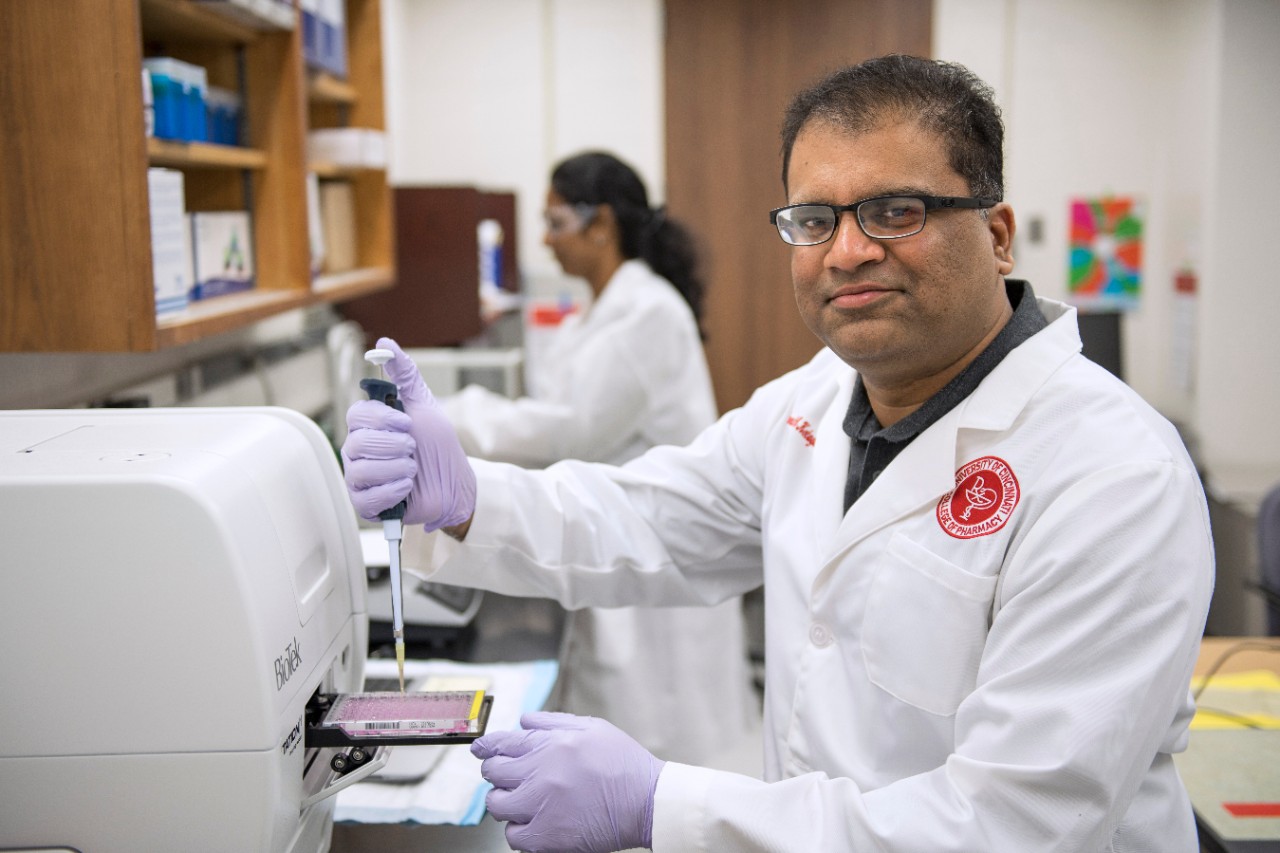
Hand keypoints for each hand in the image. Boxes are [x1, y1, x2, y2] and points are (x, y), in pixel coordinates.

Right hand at [341, 337, 476, 530]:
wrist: (455, 482)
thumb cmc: (437, 445)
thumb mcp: (424, 404)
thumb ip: (404, 375)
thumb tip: (385, 344)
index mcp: (368, 426)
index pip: (357, 415)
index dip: (384, 419)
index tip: (408, 423)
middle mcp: (358, 450)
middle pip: (358, 443)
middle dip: (395, 446)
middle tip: (413, 448)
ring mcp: (359, 478)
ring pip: (361, 471)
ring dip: (397, 468)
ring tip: (413, 469)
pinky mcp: (366, 504)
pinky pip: (366, 498)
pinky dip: (393, 491)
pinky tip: (407, 487)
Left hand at [472, 712, 664, 852]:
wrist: (647, 801)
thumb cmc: (624, 764)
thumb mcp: (592, 727)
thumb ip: (553, 722)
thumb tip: (524, 720)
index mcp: (550, 745)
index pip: (501, 743)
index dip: (486, 746)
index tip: (480, 749)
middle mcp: (540, 774)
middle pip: (493, 773)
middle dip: (497, 772)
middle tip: (509, 777)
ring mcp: (541, 807)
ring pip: (497, 805)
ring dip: (505, 801)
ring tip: (523, 801)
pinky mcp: (547, 837)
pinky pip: (513, 836)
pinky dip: (519, 830)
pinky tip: (534, 823)